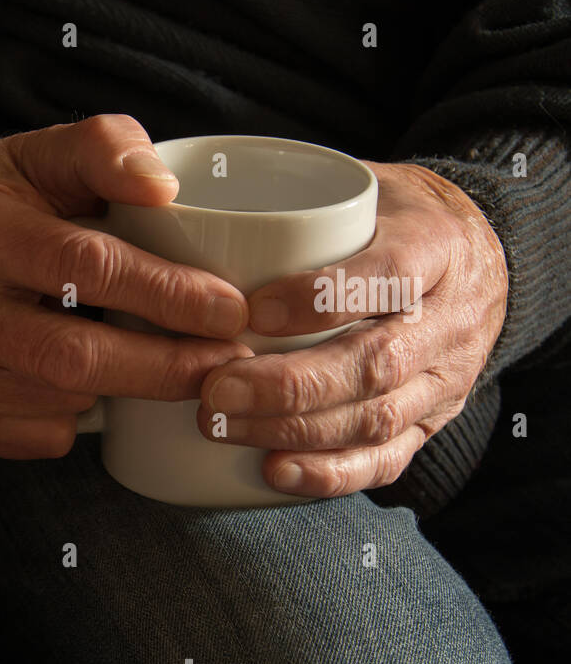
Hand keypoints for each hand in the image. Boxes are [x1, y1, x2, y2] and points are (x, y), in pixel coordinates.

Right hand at [0, 114, 252, 458]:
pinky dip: (76, 416)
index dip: (166, 293)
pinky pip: (38, 434)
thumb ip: (106, 149)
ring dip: (122, 389)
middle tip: (226, 365)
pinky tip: (80, 385)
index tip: (230, 310)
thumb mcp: (42, 154)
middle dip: (163, 366)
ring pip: (62, 400)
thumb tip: (164, 188)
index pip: (83, 265)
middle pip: (73, 356)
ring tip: (153, 363)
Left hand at [196, 162, 506, 496]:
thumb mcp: (364, 190)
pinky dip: (330, 474)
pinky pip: (388, 460)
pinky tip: (275, 471)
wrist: (483, 256)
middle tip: (215, 390)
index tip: (252, 312)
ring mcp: (447, 378)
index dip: (321, 298)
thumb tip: (180, 205)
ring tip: (223, 425)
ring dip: (294, 430)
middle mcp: (450, 318)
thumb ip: (298, 207)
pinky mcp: (433, 422)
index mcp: (436, 247)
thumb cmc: (393, 221)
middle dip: (290, 386)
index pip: (389, 275)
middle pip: (375, 362)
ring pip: (377, 417)